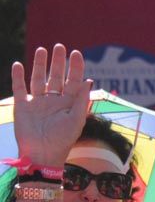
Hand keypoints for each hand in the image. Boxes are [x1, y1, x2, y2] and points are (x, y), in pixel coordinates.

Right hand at [11, 45, 90, 165]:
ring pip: (39, 79)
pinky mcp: (22, 106)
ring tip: (42, 50)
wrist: (42, 154)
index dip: (75, 67)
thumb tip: (88, 81)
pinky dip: (18, 77)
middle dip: (58, 62)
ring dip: (39, 65)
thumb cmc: (63, 140)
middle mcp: (54, 101)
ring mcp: (38, 102)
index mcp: (69, 103)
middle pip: (56, 76)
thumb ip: (81, 100)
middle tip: (60, 46)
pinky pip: (20, 88)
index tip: (76, 53)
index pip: (73, 81)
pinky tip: (18, 64)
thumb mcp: (76, 120)